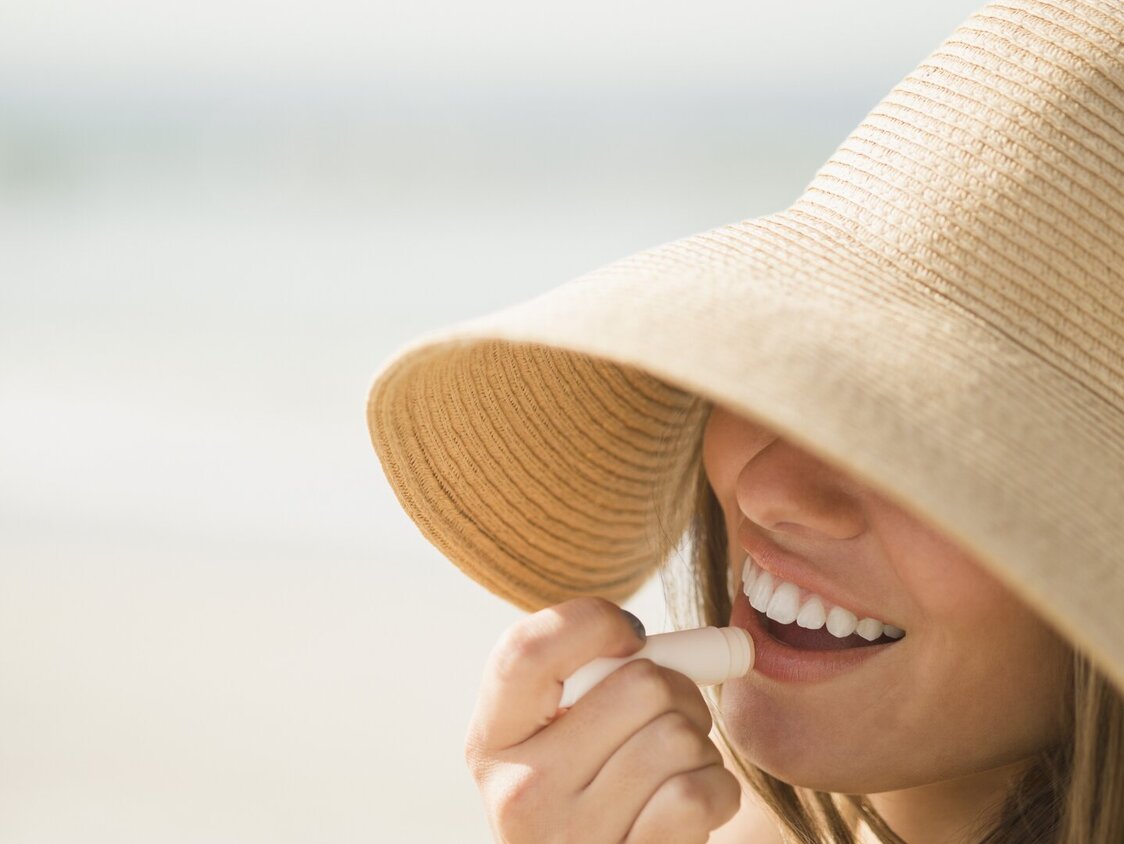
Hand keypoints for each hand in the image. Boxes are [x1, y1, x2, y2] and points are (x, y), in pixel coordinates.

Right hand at [464, 597, 741, 842]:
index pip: (525, 650)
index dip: (592, 622)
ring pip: (677, 737)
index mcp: (493, 741)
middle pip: (639, 683)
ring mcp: (571, 836)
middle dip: (678, 690)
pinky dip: (717, 789)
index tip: (631, 635)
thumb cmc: (593, 792)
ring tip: (674, 771)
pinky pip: (696, 792)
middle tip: (668, 718)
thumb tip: (678, 644)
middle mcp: (520, 791)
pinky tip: (694, 806)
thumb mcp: (559, 739)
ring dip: (700, 746)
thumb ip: (590, 681)